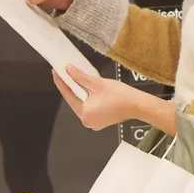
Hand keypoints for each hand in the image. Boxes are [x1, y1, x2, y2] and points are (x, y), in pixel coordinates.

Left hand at [54, 65, 176, 134]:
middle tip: (65, 73)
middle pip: (75, 100)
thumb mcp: (97, 83)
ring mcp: (94, 123)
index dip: (61, 82)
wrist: (138, 104)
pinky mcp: (100, 121)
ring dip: (80, 92)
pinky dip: (88, 98)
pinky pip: (90, 107)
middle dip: (71, 86)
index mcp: (84, 113)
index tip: (56, 72)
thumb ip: (80, 77)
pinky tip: (88, 88)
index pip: (68, 95)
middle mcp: (86, 121)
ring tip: (75, 78)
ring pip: (82, 103)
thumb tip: (68, 70)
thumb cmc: (120, 96)